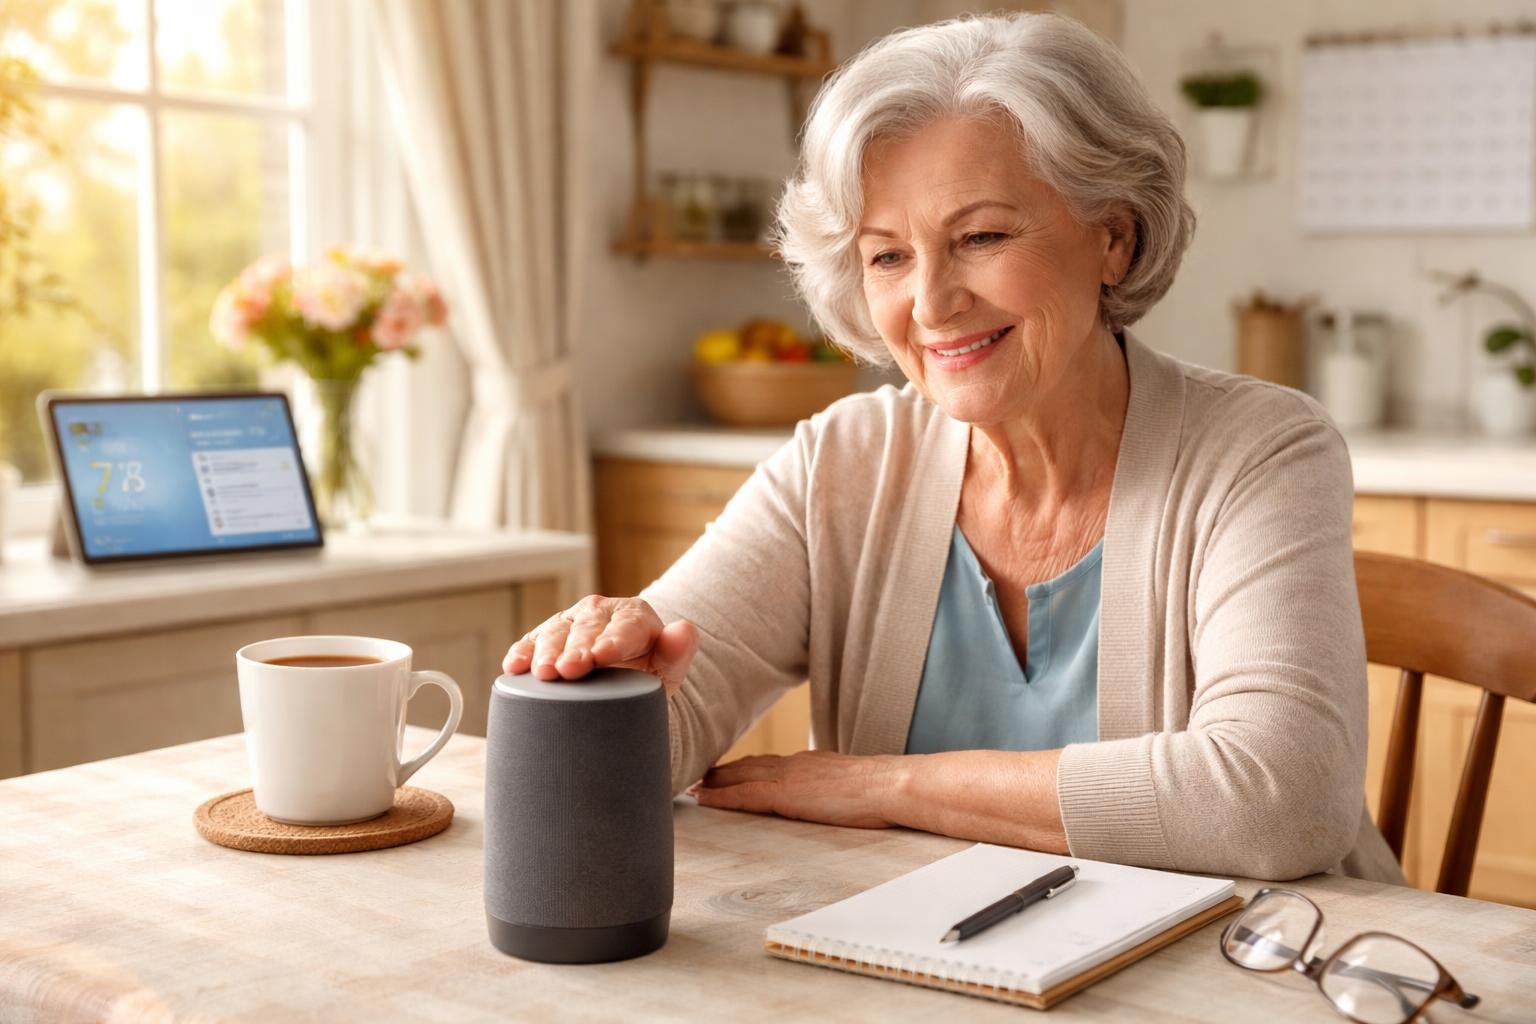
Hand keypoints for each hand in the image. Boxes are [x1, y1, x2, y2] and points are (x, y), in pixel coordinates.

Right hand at [502, 595, 697, 696]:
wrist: (623, 685)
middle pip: (586, 627)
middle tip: (566, 669)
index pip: (625, 625)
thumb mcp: (668, 669)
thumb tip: (685, 630)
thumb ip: (678, 652)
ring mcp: (570, 624)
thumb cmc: (648, 676)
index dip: (612, 640)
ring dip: (546, 652)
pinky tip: (515, 667)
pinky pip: (531, 642)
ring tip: (542, 672)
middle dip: (574, 648)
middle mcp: (599, 613)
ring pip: (555, 632)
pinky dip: (522, 653)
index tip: (600, 655)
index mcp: (634, 616)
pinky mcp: (546, 639)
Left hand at [690, 751, 901, 829]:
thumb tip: (835, 802)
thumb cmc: (883, 791)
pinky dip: (720, 795)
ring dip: (714, 781)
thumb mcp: (852, 787)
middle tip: (696, 777)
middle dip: (722, 772)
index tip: (726, 772)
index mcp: (811, 764)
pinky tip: (703, 798)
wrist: (890, 785)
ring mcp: (788, 776)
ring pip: (740, 776)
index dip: (745, 769)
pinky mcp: (784, 793)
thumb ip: (835, 791)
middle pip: (748, 766)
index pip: (770, 765)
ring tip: (692, 786)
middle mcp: (794, 764)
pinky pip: (743, 794)